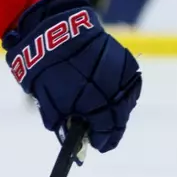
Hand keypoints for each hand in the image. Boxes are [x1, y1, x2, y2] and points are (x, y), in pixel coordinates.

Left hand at [3, 0, 140, 153]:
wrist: (59, 31)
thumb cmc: (49, 70)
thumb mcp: (50, 102)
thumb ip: (62, 122)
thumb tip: (70, 135)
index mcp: (97, 105)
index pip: (106, 132)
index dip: (103, 141)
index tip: (98, 146)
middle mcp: (115, 92)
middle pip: (119, 118)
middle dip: (111, 128)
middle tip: (102, 134)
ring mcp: (123, 75)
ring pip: (125, 101)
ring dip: (117, 110)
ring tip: (105, 114)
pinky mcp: (126, 61)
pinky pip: (127, 84)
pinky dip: (119, 92)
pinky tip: (110, 95)